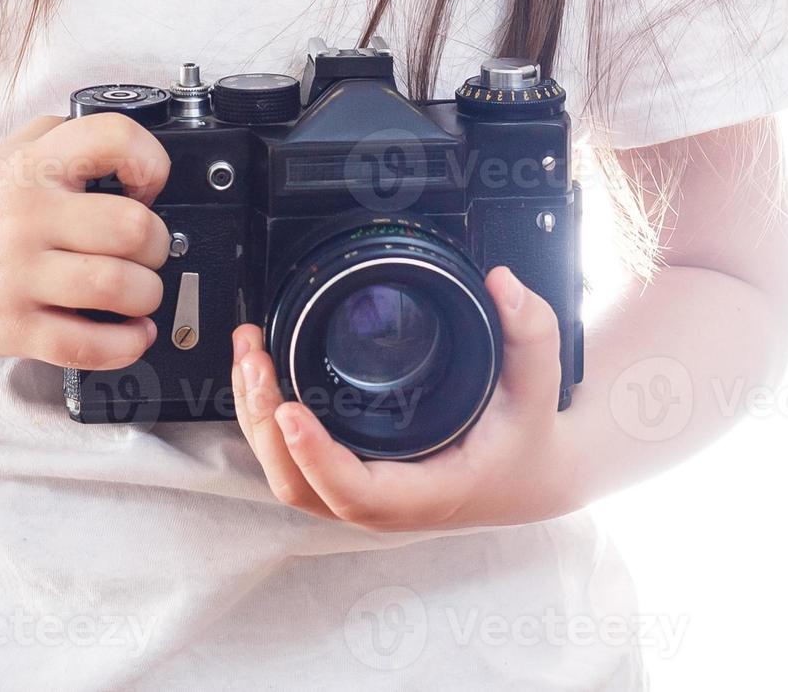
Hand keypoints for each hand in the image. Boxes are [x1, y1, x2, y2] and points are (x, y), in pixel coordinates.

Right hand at [0, 113, 171, 368]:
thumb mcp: (12, 151)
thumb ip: (70, 140)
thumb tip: (137, 162)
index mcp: (32, 166)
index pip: (113, 140)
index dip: (150, 162)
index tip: (148, 186)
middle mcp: (25, 217)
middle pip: (133, 227)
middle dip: (157, 243)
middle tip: (145, 251)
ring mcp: (16, 276)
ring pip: (118, 287)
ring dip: (147, 295)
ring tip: (138, 293)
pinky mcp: (12, 329)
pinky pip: (85, 345)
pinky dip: (126, 344)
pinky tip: (130, 333)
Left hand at [229, 267, 576, 530]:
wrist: (532, 472)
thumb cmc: (528, 439)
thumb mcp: (539, 385)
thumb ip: (530, 333)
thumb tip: (503, 284)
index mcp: (428, 492)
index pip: (356, 493)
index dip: (316, 458)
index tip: (291, 411)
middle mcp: (387, 502)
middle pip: (302, 486)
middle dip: (265, 425)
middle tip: (255, 360)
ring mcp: (363, 492)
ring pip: (289, 477)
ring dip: (258, 419)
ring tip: (248, 354)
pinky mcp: (351, 474)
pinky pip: (295, 463)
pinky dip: (267, 421)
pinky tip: (259, 374)